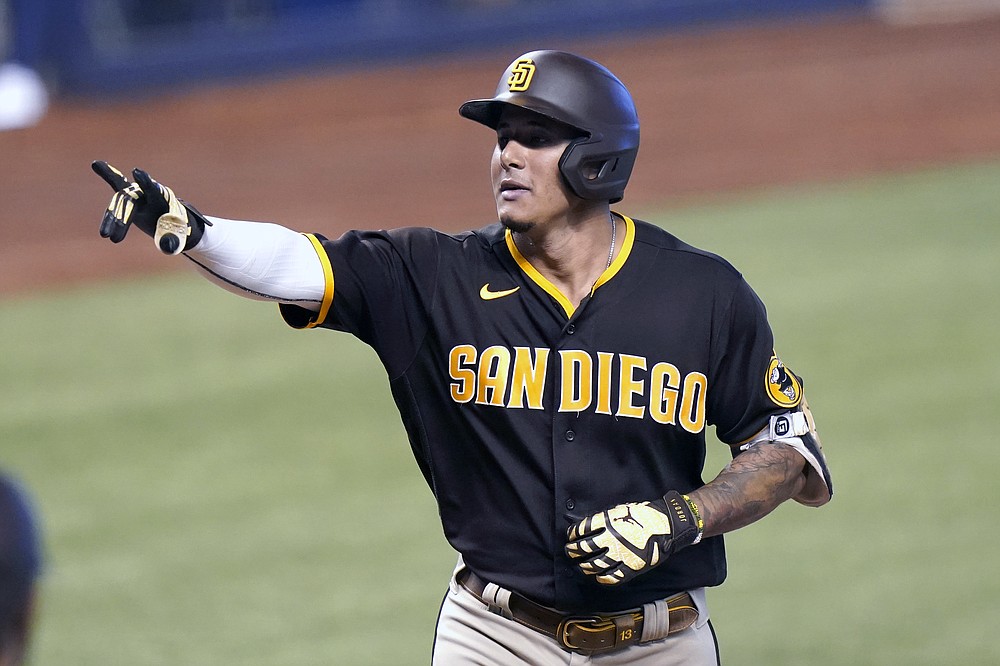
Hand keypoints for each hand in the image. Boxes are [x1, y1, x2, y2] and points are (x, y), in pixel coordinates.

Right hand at [92, 161, 208, 253]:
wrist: (172, 221)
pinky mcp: (128, 197)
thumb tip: (167, 247)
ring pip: (120, 202)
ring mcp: (137, 193)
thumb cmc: (176, 228)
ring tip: (106, 236)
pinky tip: (96, 164)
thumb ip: (172, 240)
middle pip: (131, 200)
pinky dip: (107, 174)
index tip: (137, 172)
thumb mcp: (177, 237)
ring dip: (111, 220)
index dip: (145, 182)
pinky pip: (116, 183)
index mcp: (162, 199)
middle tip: (113, 238)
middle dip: (122, 219)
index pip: (153, 190)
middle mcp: (148, 192)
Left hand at [565, 491, 702, 584]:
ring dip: (584, 566)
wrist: (667, 525)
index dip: (573, 534)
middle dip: (573, 551)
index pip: (582, 530)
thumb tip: (588, 528)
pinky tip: (598, 576)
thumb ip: (604, 520)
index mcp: (608, 522)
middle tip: (569, 552)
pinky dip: (601, 578)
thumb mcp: (620, 511)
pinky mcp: (630, 567)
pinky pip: (611, 577)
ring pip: (594, 565)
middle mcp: (611, 539)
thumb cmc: (644, 515)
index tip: (570, 537)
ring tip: (580, 565)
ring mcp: (620, 555)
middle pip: (584, 548)